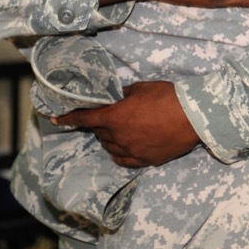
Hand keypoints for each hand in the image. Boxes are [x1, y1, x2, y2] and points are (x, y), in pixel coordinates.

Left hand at [52, 81, 200, 167]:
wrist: (193, 116)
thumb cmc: (168, 97)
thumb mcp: (142, 88)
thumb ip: (123, 94)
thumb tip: (114, 96)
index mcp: (115, 116)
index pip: (84, 118)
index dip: (68, 118)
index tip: (55, 119)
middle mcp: (118, 136)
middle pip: (99, 132)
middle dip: (101, 123)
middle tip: (112, 115)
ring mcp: (131, 150)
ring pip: (110, 146)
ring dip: (110, 138)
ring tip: (123, 128)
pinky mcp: (144, 160)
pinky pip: (123, 159)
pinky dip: (119, 152)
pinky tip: (124, 147)